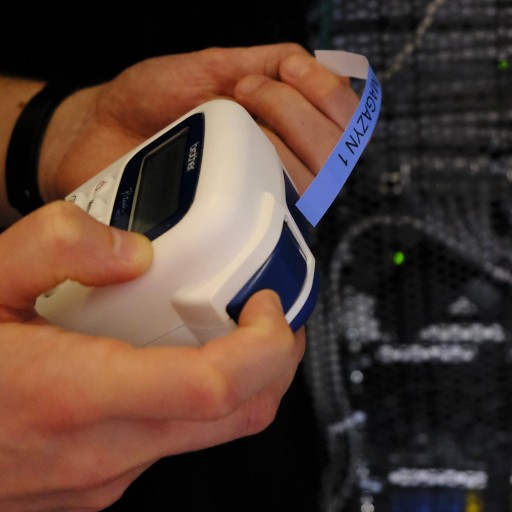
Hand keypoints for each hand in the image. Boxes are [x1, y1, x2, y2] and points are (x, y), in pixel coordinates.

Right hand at [0, 202, 303, 510]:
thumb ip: (56, 247)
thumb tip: (130, 252)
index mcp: (76, 394)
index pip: (217, 386)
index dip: (266, 346)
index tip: (268, 306)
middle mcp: (102, 450)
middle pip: (238, 417)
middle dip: (273, 363)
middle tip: (267, 315)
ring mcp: (103, 476)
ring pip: (211, 432)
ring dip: (237, 378)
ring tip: (223, 328)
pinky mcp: (97, 482)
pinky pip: (171, 439)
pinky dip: (193, 397)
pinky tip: (168, 358)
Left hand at [38, 43, 358, 201]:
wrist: (102, 133)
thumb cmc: (150, 101)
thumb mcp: (212, 65)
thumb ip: (267, 63)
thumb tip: (317, 64)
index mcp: (281, 122)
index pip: (343, 120)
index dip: (330, 95)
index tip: (290, 70)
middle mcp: (279, 160)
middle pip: (333, 152)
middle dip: (294, 111)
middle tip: (247, 92)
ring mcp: (259, 192)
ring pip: (312, 180)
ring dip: (279, 136)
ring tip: (234, 114)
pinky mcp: (236, 218)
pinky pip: (276, 209)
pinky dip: (262, 177)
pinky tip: (231, 158)